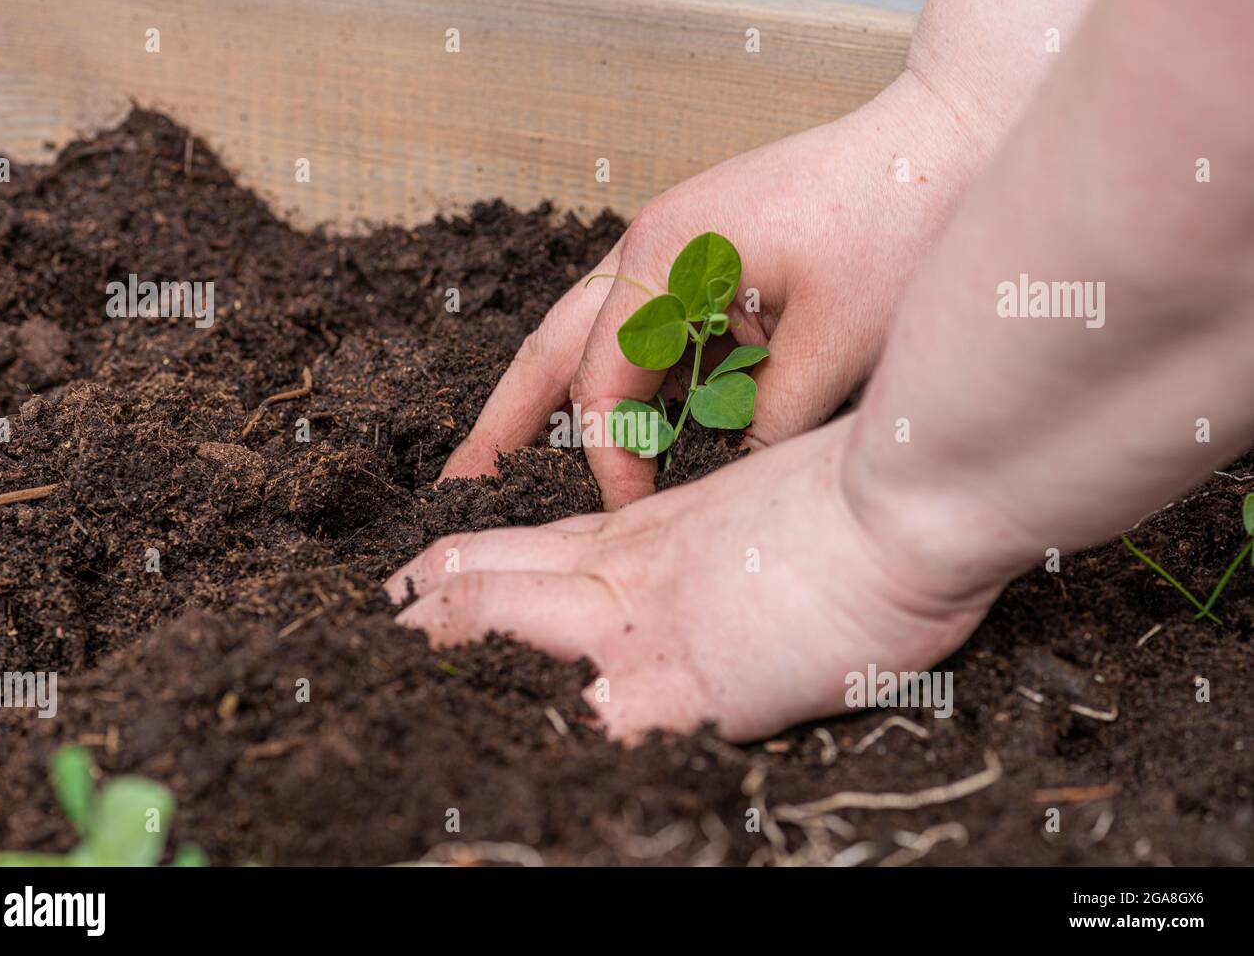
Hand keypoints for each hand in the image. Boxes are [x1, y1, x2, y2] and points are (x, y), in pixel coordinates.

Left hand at [389, 417, 999, 741]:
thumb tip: (700, 564)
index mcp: (628, 534)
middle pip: (468, 582)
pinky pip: (576, 728)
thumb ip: (705, 538)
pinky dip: (537, 753)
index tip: (406, 602)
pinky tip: (506, 776)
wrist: (905, 500)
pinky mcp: (675, 684)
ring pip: (486, 627)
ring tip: (386, 703)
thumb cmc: (854, 495)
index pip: (497, 546)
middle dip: (411, 621)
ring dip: (437, 662)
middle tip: (366, 655)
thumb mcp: (754, 508)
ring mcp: (633, 624)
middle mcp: (611, 572)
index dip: (439, 576)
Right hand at [441, 71, 987, 509]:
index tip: (630, 515)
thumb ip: (765, 430)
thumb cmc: (898, 224)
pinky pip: (643, 327)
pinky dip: (628, 381)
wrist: (947, 135)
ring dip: (555, 399)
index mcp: (665, 262)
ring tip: (511, 463)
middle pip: (549, 347)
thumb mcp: (833, 349)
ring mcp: (672, 247)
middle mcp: (649, 249)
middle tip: (456, 483)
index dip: (608, 462)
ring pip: (587, 335)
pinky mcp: (703, 256)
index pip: (602, 387)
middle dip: (503, 421)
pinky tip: (631, 429)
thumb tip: (725, 493)